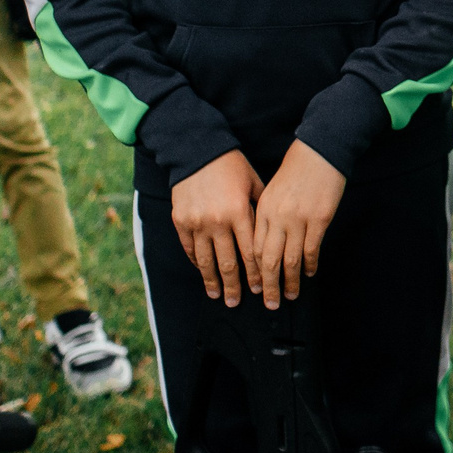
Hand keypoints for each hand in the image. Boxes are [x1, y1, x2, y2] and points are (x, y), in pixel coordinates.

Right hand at [171, 149, 263, 305]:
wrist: (196, 150)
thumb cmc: (230, 165)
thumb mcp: (253, 182)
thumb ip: (261, 208)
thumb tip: (272, 233)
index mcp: (239, 212)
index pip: (250, 252)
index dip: (254, 273)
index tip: (258, 289)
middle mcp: (217, 221)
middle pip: (227, 262)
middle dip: (234, 286)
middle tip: (237, 303)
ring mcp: (196, 223)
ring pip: (206, 261)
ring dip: (212, 281)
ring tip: (218, 296)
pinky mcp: (180, 221)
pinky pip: (189, 248)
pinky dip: (197, 262)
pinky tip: (203, 272)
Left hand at [252, 139, 345, 306]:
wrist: (319, 151)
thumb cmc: (295, 170)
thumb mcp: (271, 191)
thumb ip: (265, 217)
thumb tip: (263, 244)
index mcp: (263, 210)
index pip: (253, 248)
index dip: (254, 271)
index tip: (255, 287)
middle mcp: (278, 217)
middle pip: (269, 260)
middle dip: (269, 285)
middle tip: (270, 303)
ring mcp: (299, 219)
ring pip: (291, 259)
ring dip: (290, 280)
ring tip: (290, 295)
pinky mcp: (320, 219)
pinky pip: (312, 249)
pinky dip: (310, 264)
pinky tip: (309, 273)